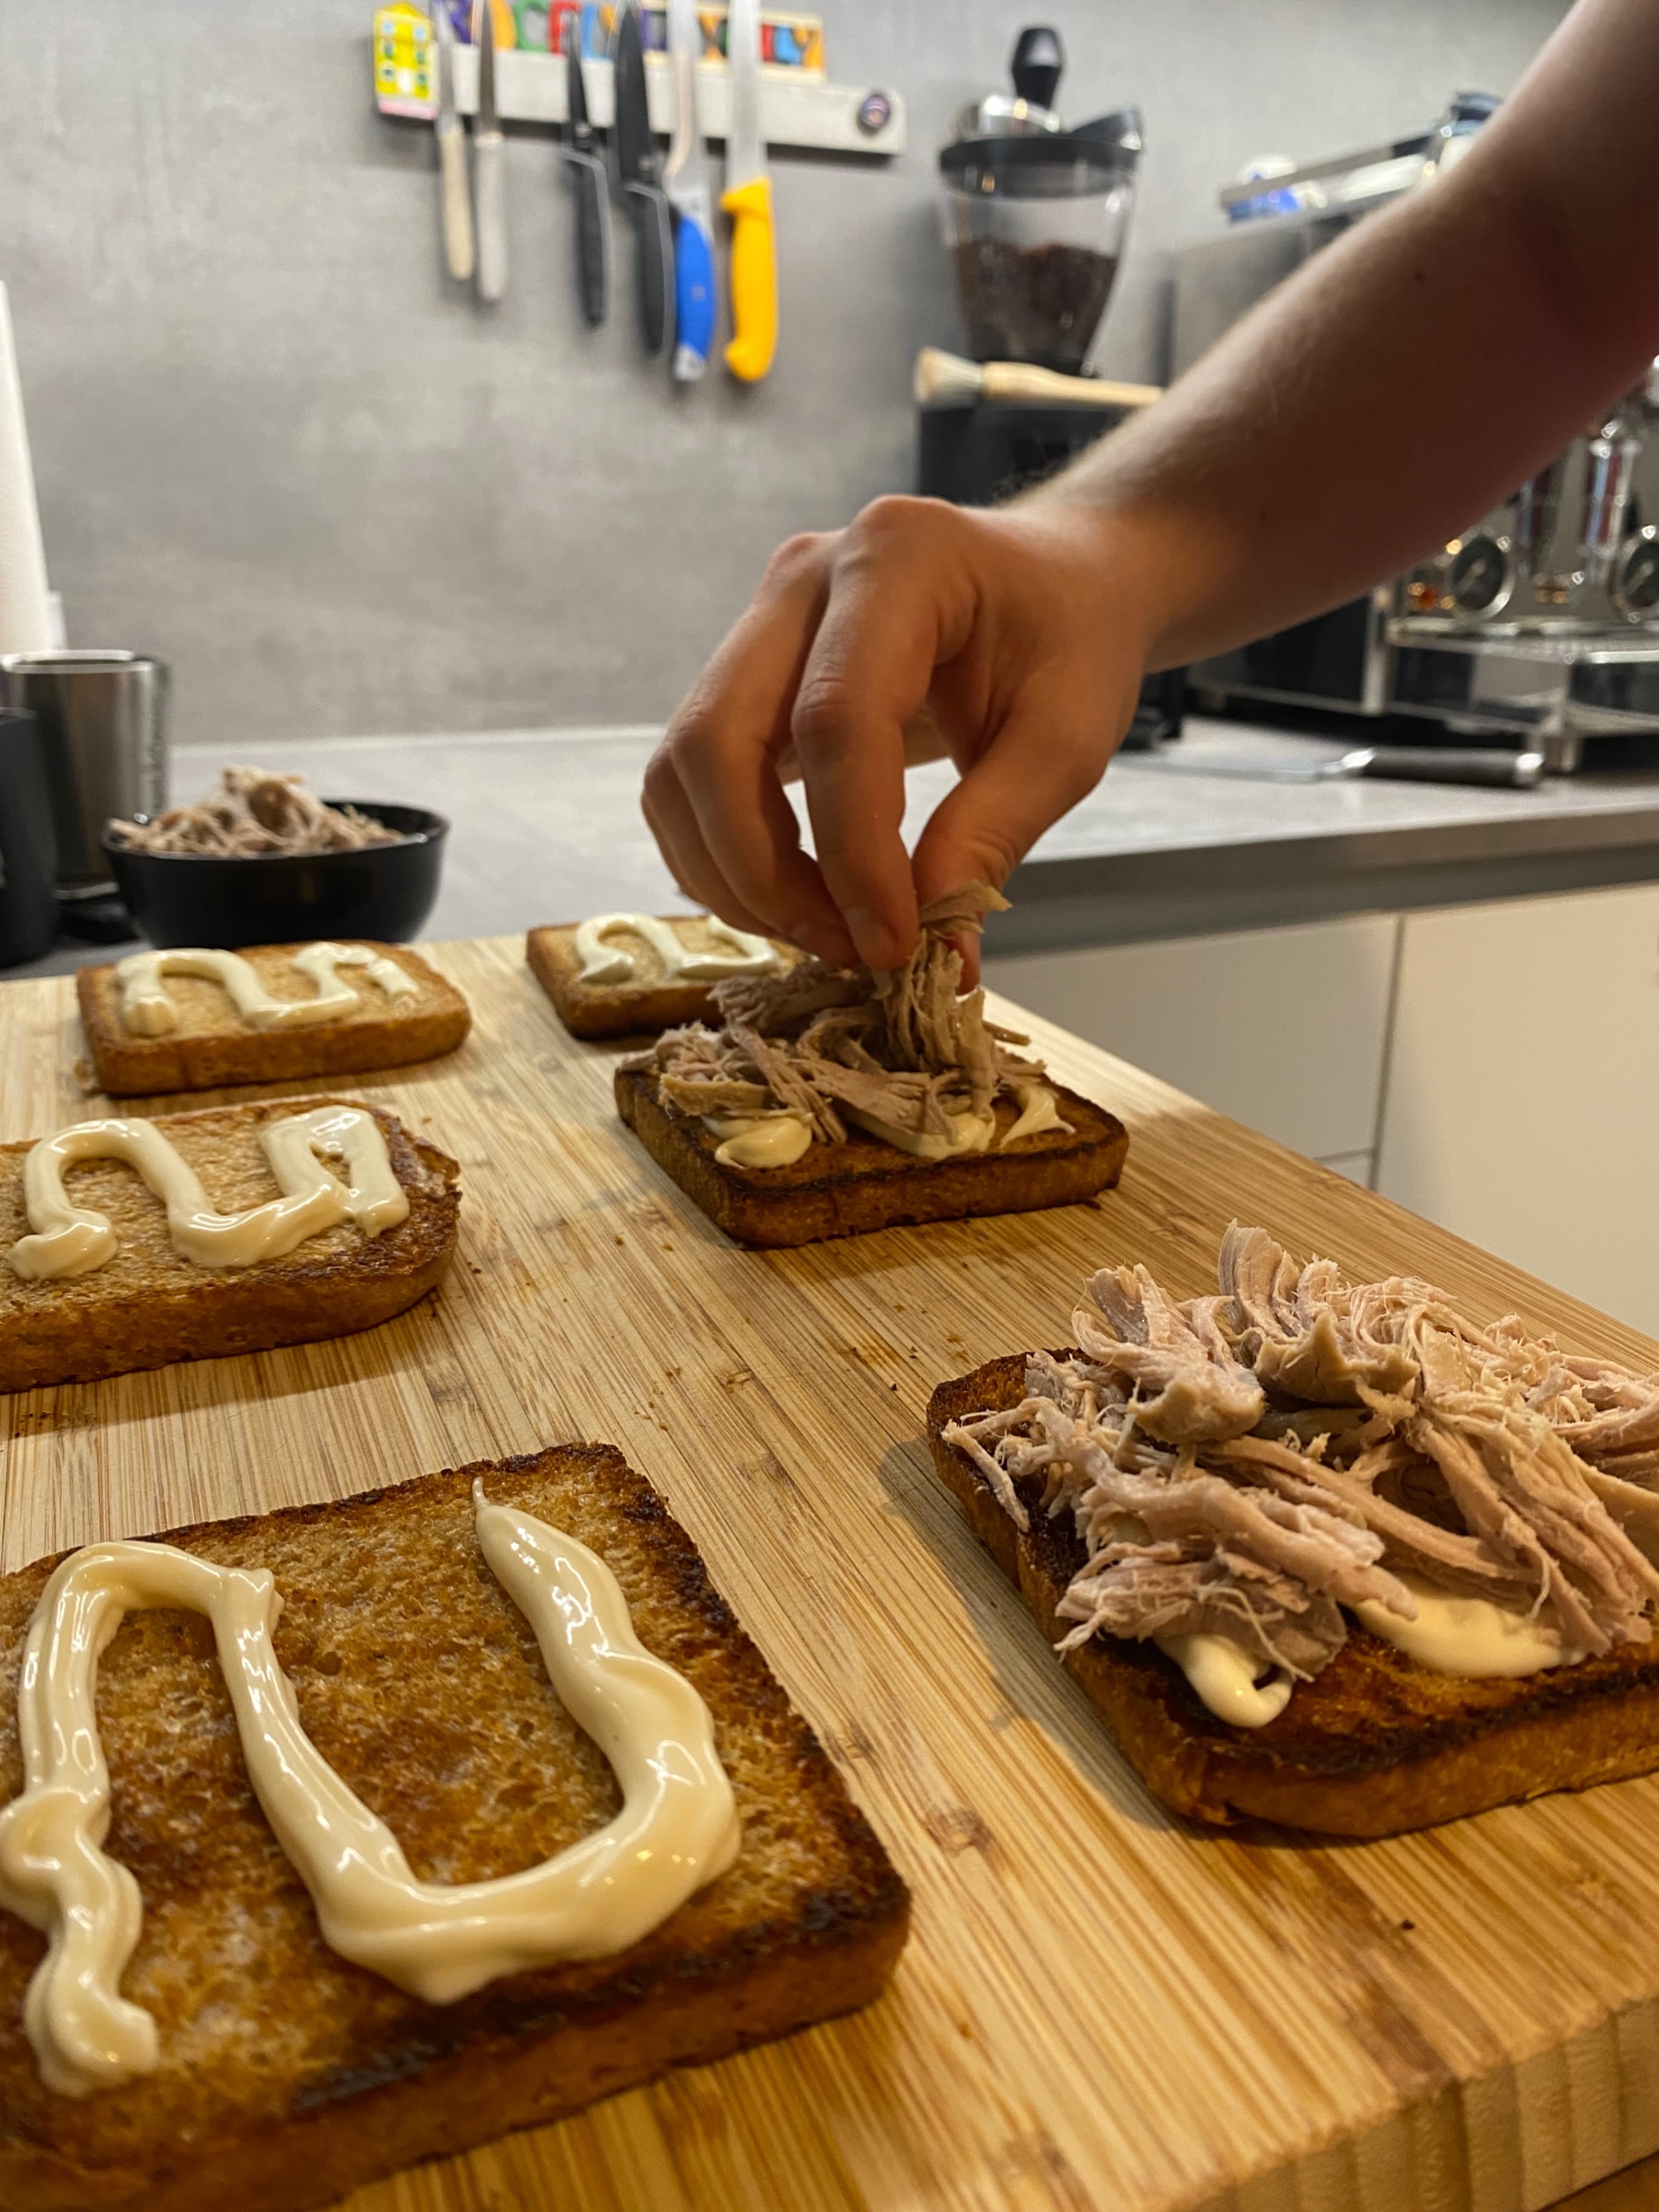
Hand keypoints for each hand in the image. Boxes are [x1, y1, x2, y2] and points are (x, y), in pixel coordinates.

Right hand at [642, 494, 1152, 981]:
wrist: (1057, 582)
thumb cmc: (1072, 642)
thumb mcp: (1066, 740)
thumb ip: (994, 836)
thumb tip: (935, 956)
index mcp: (898, 559)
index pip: (836, 720)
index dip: (851, 850)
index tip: (891, 945)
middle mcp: (804, 576)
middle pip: (717, 738)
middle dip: (763, 871)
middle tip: (846, 947)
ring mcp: (761, 619)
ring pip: (682, 766)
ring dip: (732, 874)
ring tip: (824, 932)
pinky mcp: (744, 671)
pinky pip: (690, 777)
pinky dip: (723, 856)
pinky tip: (795, 899)